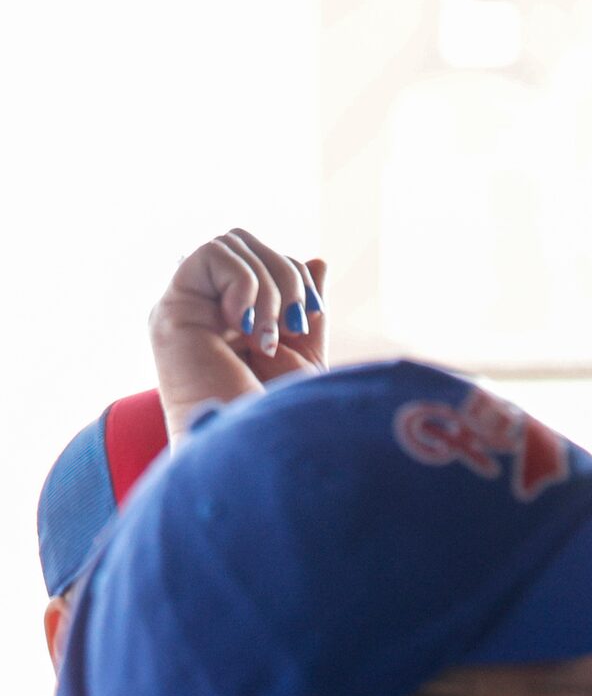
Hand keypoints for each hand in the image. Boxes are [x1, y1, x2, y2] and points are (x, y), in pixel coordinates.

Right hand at [150, 229, 327, 438]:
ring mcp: (187, 308)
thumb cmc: (281, 419)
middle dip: (286, 275)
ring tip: (269, 336)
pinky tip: (246, 328)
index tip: (311, 319)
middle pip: (247, 242)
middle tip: (294, 324)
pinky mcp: (171, 311)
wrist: (258, 454)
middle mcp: (207, 309)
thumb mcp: (306, 355)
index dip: (298, 277)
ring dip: (269, 285)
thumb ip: (306, 307)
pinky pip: (210, 255)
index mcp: (237, 318)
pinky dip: (244, 284)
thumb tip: (316, 259)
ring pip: (231, 244)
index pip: (267, 258)